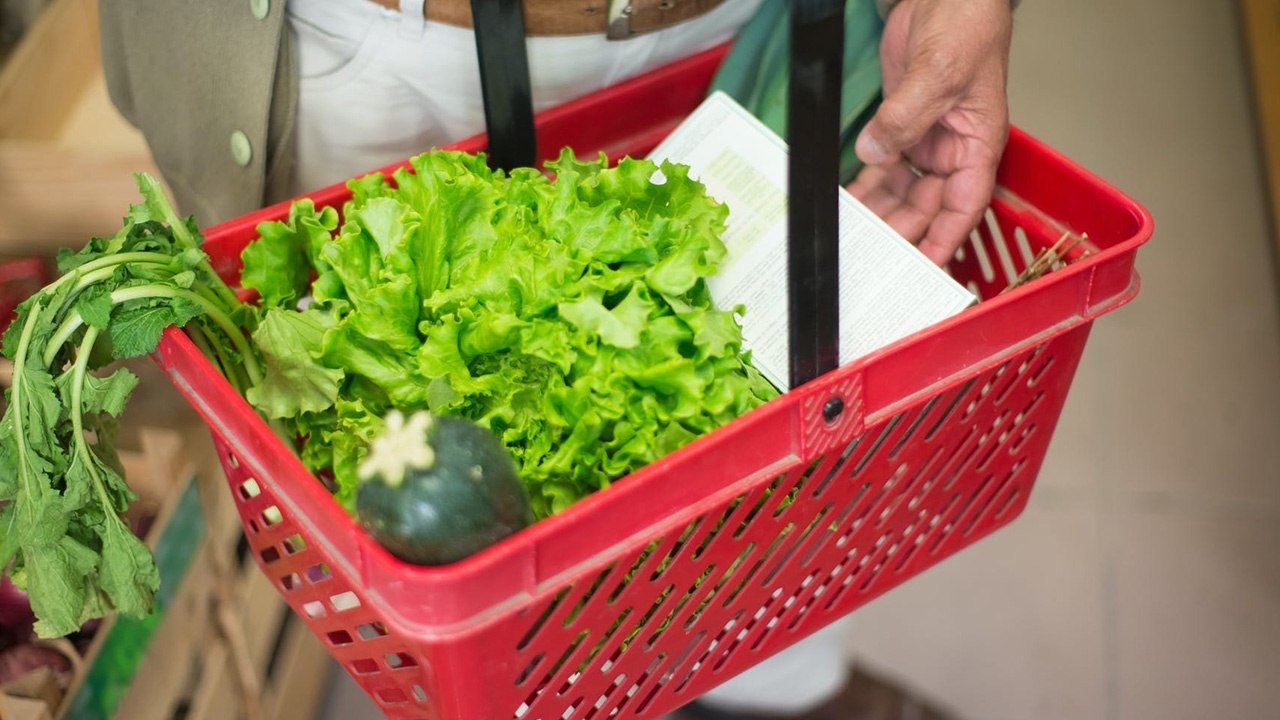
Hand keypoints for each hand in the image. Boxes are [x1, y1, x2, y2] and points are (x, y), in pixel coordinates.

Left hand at [847, 0, 1013, 264]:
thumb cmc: (968, 26)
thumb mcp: (940, 73)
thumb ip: (905, 117)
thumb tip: (876, 152)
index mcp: (977, 145)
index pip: (962, 207)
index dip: (943, 241)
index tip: (923, 269)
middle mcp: (953, 150)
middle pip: (927, 208)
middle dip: (900, 233)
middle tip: (871, 258)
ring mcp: (926, 140)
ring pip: (903, 193)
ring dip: (879, 214)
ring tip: (853, 238)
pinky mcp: (901, 127)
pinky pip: (884, 168)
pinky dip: (867, 186)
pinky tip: (848, 205)